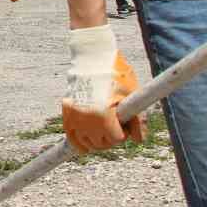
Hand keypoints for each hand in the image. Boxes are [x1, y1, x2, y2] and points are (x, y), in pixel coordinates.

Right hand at [59, 26, 146, 152]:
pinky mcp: (67, 113)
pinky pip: (71, 138)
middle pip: (102, 143)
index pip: (117, 139)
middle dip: (112, 137)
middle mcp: (86, 119)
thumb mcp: (131, 94)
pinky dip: (79, 144)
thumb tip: (139, 141)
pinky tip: (85, 148)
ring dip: (97, 140)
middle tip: (116, 123)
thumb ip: (138, 120)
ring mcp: (74, 117)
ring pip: (87, 143)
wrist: (92, 58)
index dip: (124, 131)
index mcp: (103, 115)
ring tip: (104, 128)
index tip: (126, 121)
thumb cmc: (115, 73)